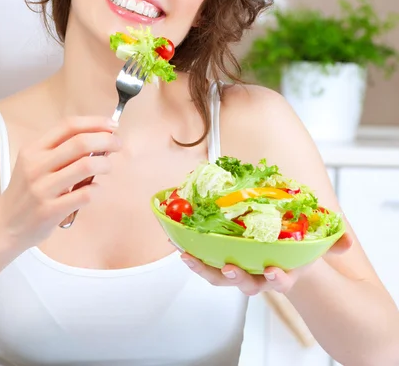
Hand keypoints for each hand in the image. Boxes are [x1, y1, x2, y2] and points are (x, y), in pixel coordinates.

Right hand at [0, 116, 119, 248]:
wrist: (5, 225)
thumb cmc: (26, 192)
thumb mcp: (34, 163)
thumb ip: (60, 151)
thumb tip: (98, 140)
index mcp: (34, 149)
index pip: (68, 126)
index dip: (95, 122)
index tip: (112, 125)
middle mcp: (36, 166)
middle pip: (81, 143)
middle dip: (107, 140)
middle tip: (117, 144)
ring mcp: (43, 189)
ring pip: (86, 166)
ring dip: (105, 164)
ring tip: (107, 167)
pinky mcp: (50, 210)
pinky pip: (84, 194)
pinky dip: (96, 189)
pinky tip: (94, 189)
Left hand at [175, 232, 352, 294]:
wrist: (278, 251)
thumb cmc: (293, 246)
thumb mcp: (314, 243)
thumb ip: (331, 241)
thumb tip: (346, 241)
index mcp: (280, 271)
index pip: (280, 281)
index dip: (277, 279)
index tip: (274, 272)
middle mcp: (257, 275)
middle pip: (245, 283)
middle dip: (236, 278)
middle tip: (228, 268)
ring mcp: (237, 268)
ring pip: (219, 276)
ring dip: (203, 268)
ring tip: (187, 257)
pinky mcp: (219, 258)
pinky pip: (204, 260)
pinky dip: (191, 252)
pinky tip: (177, 240)